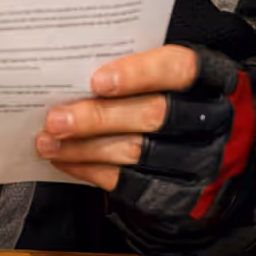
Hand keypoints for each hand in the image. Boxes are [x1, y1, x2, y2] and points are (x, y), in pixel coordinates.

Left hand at [35, 45, 199, 190]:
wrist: (195, 149)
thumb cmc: (161, 94)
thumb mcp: (158, 71)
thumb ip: (126, 64)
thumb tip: (67, 66)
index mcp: (207, 78)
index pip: (180, 68)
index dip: (139, 73)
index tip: (97, 80)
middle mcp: (207, 119)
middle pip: (152, 116)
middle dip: (97, 118)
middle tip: (56, 119)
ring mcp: (194, 158)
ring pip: (134, 152)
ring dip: (83, 147)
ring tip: (47, 141)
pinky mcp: (175, 191)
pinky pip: (126, 181)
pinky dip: (88, 169)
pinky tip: (63, 160)